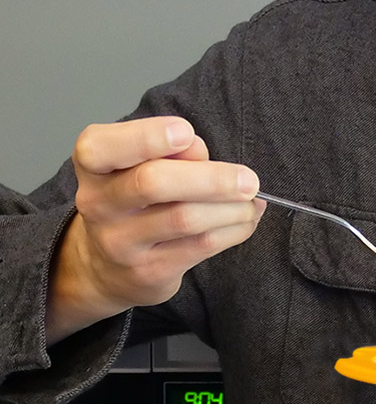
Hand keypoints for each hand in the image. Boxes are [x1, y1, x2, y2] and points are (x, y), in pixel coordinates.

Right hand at [47, 116, 264, 342]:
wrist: (107, 269)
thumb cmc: (135, 204)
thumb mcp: (140, 168)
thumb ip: (169, 153)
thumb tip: (199, 150)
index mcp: (94, 166)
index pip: (102, 146)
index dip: (146, 136)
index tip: (186, 132)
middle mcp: (98, 203)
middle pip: (152, 182)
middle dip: (211, 178)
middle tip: (249, 180)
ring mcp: (120, 242)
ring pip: (184, 218)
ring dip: (230, 208)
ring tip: (252, 202)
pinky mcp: (149, 271)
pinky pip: (200, 245)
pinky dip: (234, 230)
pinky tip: (246, 220)